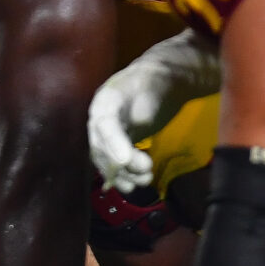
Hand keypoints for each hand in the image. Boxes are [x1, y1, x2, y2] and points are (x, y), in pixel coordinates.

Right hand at [88, 30, 220, 190]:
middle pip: (102, 146)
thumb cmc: (157, 80)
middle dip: (122, 163)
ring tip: (146, 178)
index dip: (113, 143)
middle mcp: (100, 119)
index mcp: (106, 100)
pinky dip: (123, 176)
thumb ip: (144, 108)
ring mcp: (108, 133)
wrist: (164, 81)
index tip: (126, 160)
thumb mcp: (152, 86)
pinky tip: (134, 185)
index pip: (104, 124)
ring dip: (124, 174)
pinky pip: (114, 164)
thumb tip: (139, 130)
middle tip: (145, 169)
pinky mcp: (118, 144)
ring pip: (107, 160)